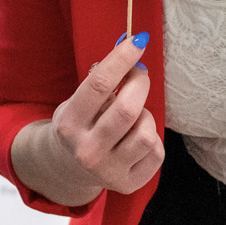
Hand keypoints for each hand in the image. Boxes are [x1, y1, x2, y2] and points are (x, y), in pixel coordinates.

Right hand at [51, 34, 163, 195]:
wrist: (69, 167)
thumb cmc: (80, 124)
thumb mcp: (76, 103)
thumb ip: (100, 84)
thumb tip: (133, 51)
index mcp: (69, 124)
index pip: (99, 84)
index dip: (122, 59)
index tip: (138, 41)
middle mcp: (86, 150)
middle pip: (128, 109)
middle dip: (140, 83)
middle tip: (139, 75)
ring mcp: (107, 171)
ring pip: (146, 132)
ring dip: (145, 116)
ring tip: (134, 116)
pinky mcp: (127, 184)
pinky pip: (156, 152)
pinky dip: (151, 137)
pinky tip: (136, 138)